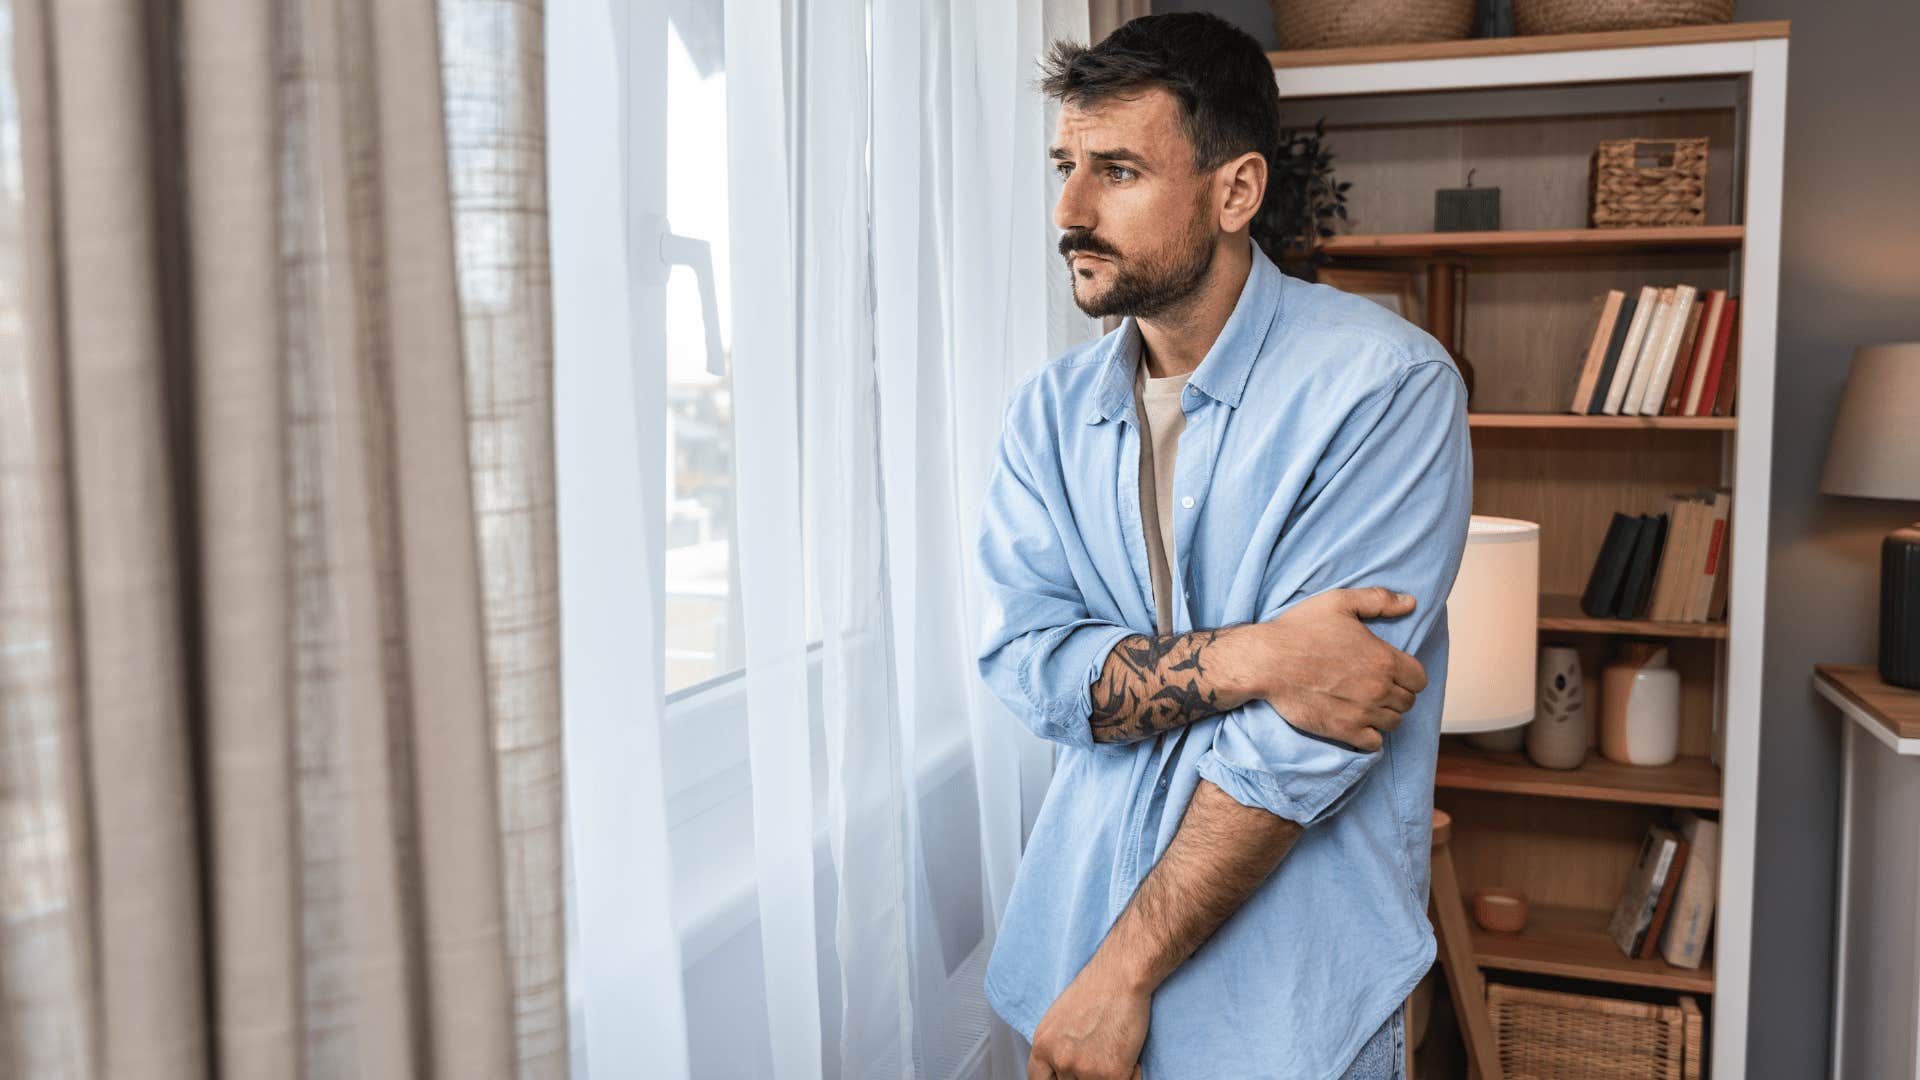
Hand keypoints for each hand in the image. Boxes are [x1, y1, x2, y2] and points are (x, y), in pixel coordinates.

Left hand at [1026, 960, 1150, 1079]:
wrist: (1121, 977)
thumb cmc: (1095, 991)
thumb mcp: (1058, 1021)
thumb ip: (1056, 1049)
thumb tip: (1061, 1071)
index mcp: (1043, 1047)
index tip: (1067, 1078)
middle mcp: (1060, 1060)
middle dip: (1085, 1076)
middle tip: (1098, 1059)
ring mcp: (1085, 1069)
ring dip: (1107, 1077)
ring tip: (1115, 1055)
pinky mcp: (1112, 1074)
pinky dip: (1130, 1075)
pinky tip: (1130, 1058)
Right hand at [1241, 587, 1427, 751]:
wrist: (1267, 661)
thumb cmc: (1300, 629)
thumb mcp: (1339, 602)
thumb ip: (1378, 600)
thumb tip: (1411, 602)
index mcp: (1383, 659)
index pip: (1419, 679)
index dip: (1408, 675)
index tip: (1392, 671)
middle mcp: (1378, 688)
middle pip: (1408, 702)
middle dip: (1396, 694)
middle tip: (1375, 686)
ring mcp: (1362, 712)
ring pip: (1394, 722)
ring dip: (1385, 714)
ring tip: (1367, 704)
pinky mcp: (1343, 730)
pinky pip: (1374, 743)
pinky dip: (1371, 735)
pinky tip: (1358, 722)